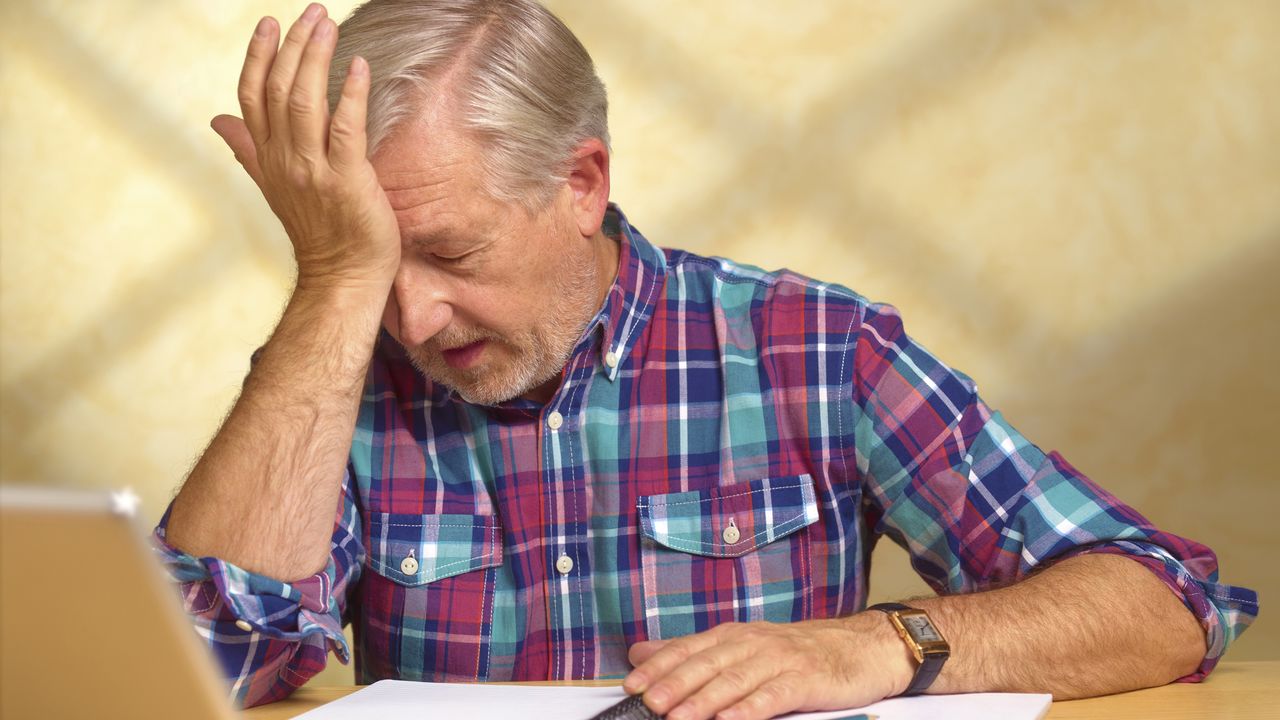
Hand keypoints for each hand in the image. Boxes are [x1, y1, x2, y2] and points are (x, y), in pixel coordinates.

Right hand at [212, 3, 400, 290]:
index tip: (269, 24)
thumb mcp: (275, 187)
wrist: (342, 278)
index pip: (252, 96)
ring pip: (305, 101)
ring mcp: (313, 171)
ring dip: (316, 58)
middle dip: (293, 46)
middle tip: (311, 13)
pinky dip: (351, 94)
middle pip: (278, 89)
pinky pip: (345, 129)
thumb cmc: (320, 233)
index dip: (258, 56)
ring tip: (327, 26)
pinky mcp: (346, 181)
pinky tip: (359, 67)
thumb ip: (248, 151)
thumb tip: (217, 122)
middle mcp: (284, 160)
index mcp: (266, 158)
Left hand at [622, 615, 912, 719]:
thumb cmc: (800, 653)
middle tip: (650, 702)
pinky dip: (751, 708)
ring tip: (680, 717)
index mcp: (735, 635)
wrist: (863, 647)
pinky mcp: (805, 680)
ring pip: (735, 680)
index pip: (690, 649)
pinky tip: (731, 719)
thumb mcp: (745, 646)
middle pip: (708, 664)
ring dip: (705, 700)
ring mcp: (780, 660)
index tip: (633, 684)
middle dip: (676, 684)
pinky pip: (773, 696)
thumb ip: (695, 652)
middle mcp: (754, 643)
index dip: (661, 666)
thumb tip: (642, 652)